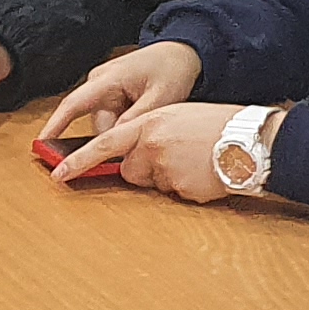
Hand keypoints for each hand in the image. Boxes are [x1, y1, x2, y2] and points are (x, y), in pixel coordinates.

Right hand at [40, 38, 201, 153]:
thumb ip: (136, 119)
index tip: (41, 144)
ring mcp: (104, 88)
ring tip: (149, 113)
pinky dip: (126, 122)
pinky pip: (112, 118)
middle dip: (117, 136)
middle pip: (97, 124)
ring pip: (106, 124)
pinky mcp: (111, 95)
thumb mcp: (160, 98)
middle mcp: (99, 82)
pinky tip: (143, 112)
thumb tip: (114, 140)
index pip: (73, 105)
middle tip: (143, 137)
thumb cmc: (171, 69)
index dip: (55, 126)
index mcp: (107, 79)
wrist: (181, 53)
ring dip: (124, 128)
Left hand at [51, 99, 259, 201]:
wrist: (251, 140)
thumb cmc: (217, 126)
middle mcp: (154, 145)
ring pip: (152, 184)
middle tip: (174, 157)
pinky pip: (173, 194)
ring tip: (194, 161)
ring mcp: (167, 169)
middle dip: (144, 170)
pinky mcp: (181, 189)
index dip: (79, 161)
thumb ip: (149, 130)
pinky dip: (185, 187)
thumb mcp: (177, 115)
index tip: (57, 174)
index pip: (105, 144)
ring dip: (167, 178)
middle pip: (130, 170)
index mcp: (150, 122)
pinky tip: (203, 173)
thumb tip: (130, 154)